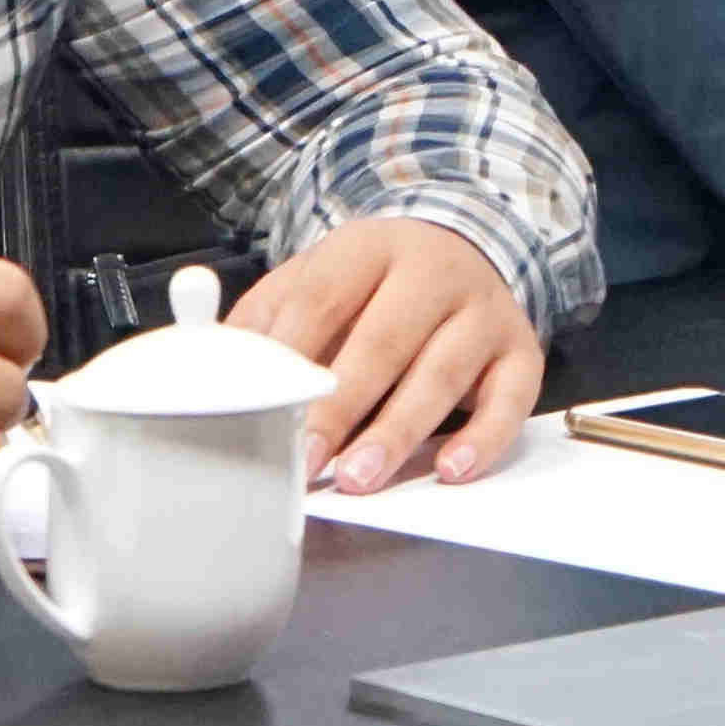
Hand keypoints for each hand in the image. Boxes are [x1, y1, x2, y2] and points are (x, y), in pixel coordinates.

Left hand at [229, 217, 543, 492]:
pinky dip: (486, 438)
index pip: (323, 298)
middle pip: (386, 339)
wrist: (462, 249)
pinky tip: (454, 470)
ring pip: (445, 371)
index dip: (291, 359)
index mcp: (369, 248)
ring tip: (362, 477)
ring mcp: (483, 310)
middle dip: (343, 406)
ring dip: (401, 431)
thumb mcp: (313, 281)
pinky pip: (513, 397)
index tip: (262, 411)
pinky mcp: (521, 350)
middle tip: (309, 461)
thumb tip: (203, 366)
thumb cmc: (372, 285)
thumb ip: (262, 322)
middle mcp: (434, 272)